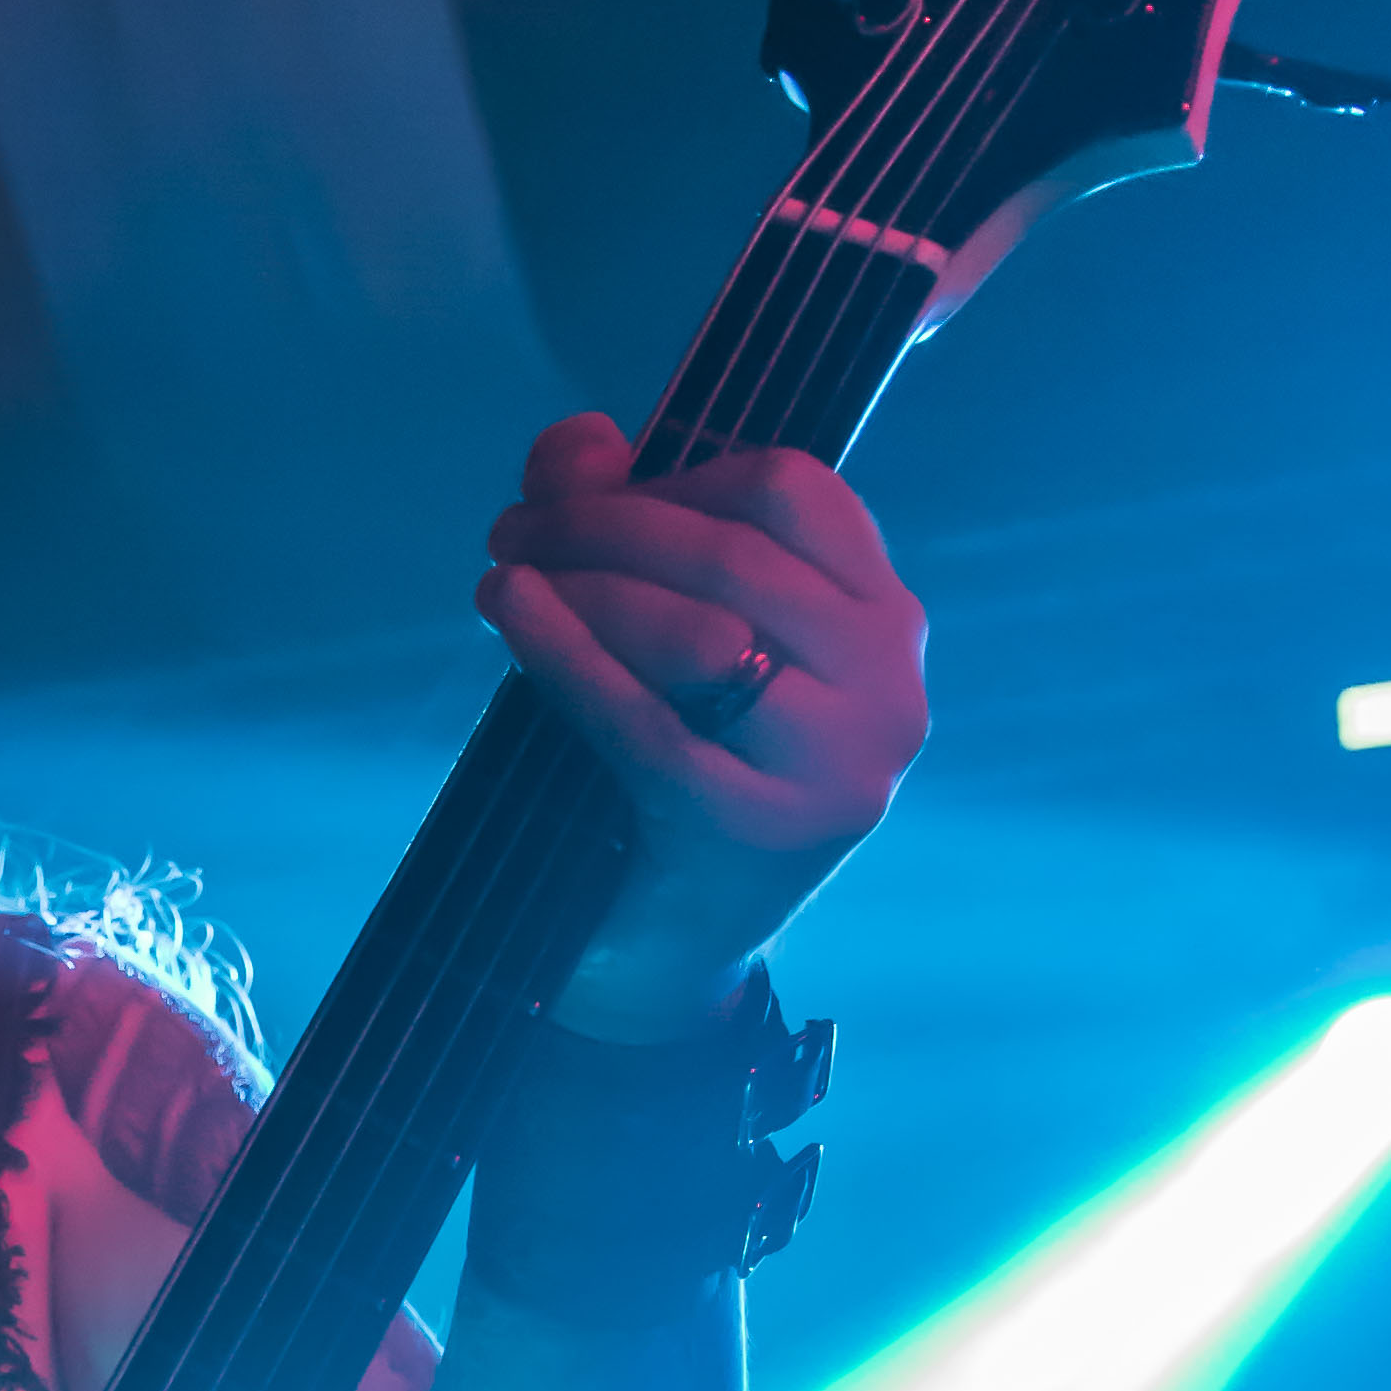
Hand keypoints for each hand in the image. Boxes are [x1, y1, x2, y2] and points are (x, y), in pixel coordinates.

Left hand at [475, 414, 926, 1039]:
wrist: (667, 952)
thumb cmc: (670, 777)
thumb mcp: (663, 641)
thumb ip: (626, 522)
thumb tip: (577, 438)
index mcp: (884, 621)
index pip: (793, 490)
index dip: (673, 472)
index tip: (575, 490)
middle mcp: (888, 688)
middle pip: (735, 555)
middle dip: (603, 526)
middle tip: (509, 531)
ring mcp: (840, 766)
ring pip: (701, 630)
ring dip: (584, 587)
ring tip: (502, 577)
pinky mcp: (767, 831)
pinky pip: (650, 720)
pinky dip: (569, 656)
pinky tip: (510, 616)